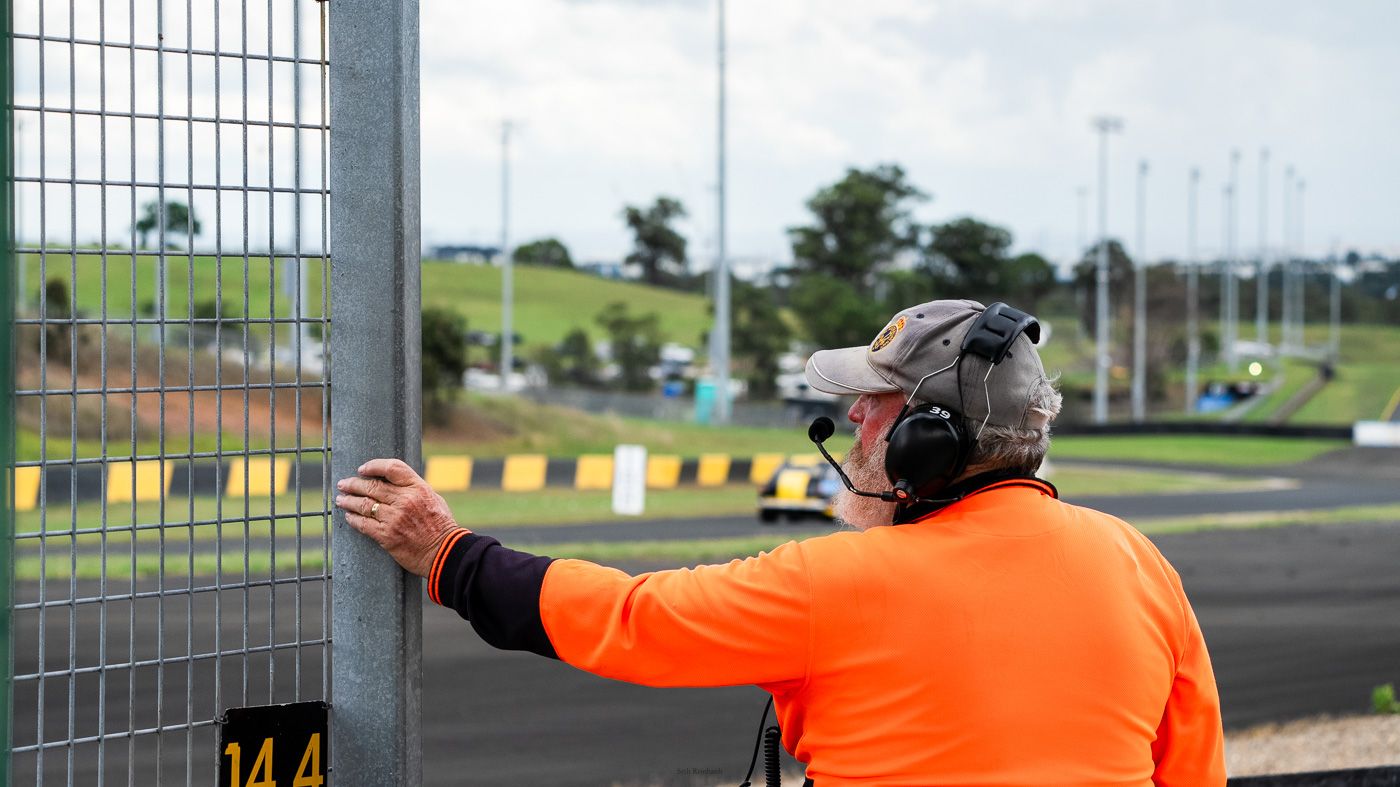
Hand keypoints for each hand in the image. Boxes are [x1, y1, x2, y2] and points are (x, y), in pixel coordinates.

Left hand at [335, 458, 462, 577]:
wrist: (444, 553)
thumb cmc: (441, 527)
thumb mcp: (433, 499)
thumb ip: (414, 490)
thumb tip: (394, 485)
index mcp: (418, 488)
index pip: (392, 468)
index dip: (373, 466)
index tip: (362, 469)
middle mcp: (405, 500)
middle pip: (373, 486)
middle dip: (354, 484)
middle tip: (343, 484)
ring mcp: (394, 518)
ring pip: (364, 504)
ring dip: (349, 501)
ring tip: (340, 499)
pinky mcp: (387, 536)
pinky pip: (364, 524)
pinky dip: (353, 519)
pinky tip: (349, 516)